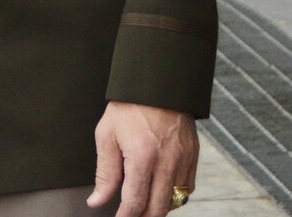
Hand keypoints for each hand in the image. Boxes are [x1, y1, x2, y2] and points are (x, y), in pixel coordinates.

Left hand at [88, 101, 197, 216]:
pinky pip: (188, 188)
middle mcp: (167, 163)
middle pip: (159, 208)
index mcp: (142, 158)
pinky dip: (176, 196)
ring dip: (160, 208)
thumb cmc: (128, 109)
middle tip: (131, 216)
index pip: (135, 201)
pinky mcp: (193, 157)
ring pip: (176, 201)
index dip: (125, 216)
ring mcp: (184, 161)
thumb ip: (105, 173)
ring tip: (144, 206)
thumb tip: (98, 200)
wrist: (156, 86)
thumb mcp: (106, 136)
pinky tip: (161, 192)